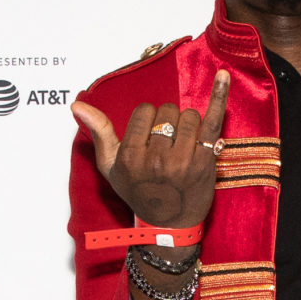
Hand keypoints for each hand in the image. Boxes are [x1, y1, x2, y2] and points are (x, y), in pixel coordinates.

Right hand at [73, 69, 229, 229]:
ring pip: (188, 115)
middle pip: (167, 111)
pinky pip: (213, 121)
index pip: (144, 111)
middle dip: (168, 122)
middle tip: (168, 146)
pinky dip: (218, 96)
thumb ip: (98, 132)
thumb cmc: (138, 192)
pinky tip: (223, 75)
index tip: (150, 139)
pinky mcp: (205, 162)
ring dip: (187, 124)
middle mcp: (157, 160)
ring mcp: (183, 161)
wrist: (169, 224)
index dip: (149, 120)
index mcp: (131, 157)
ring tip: (183, 145)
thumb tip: (77, 104)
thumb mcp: (111, 166)